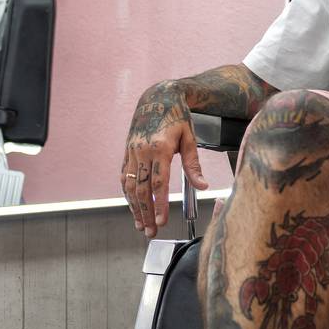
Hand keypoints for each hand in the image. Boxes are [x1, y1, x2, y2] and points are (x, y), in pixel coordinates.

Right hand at [122, 80, 208, 236]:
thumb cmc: (178, 116)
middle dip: (145, 213)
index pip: (158, 184)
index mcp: (160, 148)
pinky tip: (133, 206)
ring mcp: (132, 151)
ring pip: (130, 185)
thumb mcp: (190, 139)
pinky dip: (128, 194)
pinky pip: (125, 176)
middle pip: (142, 189)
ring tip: (140, 225)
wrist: (158, 96)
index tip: (161, 222)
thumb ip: (194, 165)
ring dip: (134, 207)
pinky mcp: (127, 151)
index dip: (159, 205)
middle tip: (150, 232)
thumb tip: (203, 187)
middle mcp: (142, 151)